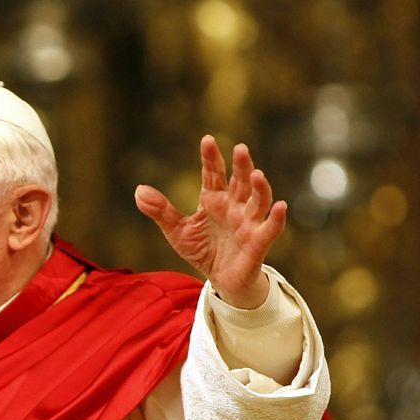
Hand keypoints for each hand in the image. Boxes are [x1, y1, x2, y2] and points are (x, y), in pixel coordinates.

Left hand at [134, 135, 286, 308]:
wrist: (221, 279)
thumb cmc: (203, 250)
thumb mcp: (177, 231)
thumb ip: (160, 211)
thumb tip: (139, 191)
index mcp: (214, 199)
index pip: (213, 174)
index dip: (211, 158)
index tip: (207, 140)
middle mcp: (235, 206)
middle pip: (239, 182)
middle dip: (241, 166)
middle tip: (240, 148)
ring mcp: (248, 222)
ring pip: (258, 200)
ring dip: (259, 188)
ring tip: (257, 174)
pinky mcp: (258, 241)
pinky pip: (271, 228)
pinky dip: (277, 218)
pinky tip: (281, 206)